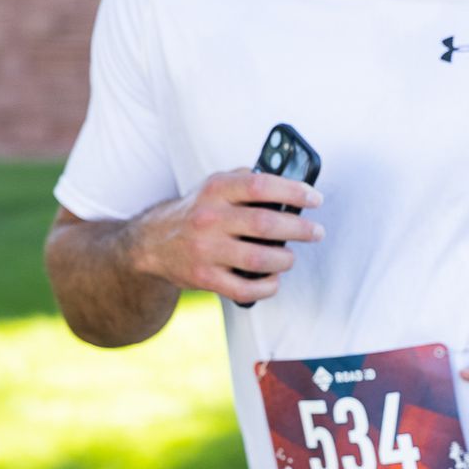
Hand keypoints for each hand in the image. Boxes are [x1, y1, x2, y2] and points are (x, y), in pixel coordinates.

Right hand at [128, 169, 323, 305]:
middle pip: (265, 224)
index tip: (315, 199)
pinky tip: (273, 279)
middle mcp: (209, 218)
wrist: (152, 243)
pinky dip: (267, 286)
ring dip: (285, 259)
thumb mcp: (213, 185)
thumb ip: (245, 180)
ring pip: (260, 258)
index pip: (260, 185)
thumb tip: (288, 184)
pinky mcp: (204, 277)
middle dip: (300, 229)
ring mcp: (206, 250)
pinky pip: (245, 288)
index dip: (293, 192)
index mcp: (216, 189)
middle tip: (316, 232)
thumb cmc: (196, 212)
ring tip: (290, 257)